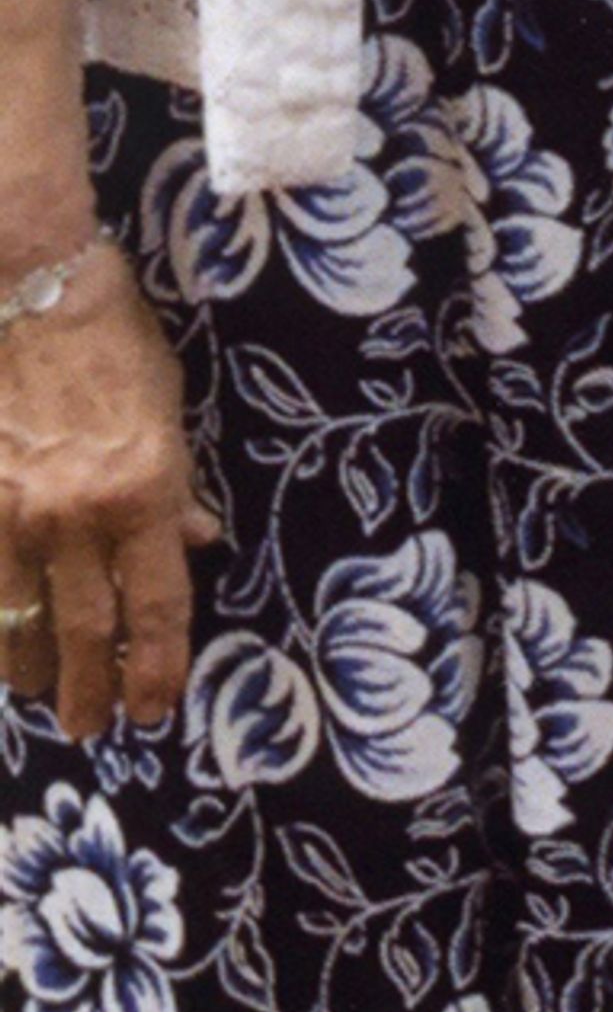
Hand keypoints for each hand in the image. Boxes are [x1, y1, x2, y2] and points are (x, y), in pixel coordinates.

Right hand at [0, 242, 210, 737]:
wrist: (26, 285)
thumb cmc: (110, 339)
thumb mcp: (168, 408)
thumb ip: (177, 487)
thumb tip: (195, 542)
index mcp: (144, 492)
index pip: (156, 607)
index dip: (156, 668)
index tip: (155, 707)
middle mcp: (78, 515)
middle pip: (85, 633)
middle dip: (91, 691)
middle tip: (93, 725)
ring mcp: (14, 512)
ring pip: (19, 620)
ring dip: (31, 670)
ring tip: (42, 696)